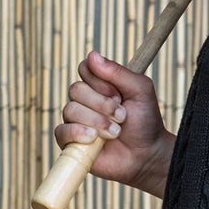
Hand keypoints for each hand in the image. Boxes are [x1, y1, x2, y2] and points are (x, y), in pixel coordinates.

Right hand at [55, 49, 168, 189]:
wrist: (147, 154)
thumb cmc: (145, 121)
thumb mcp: (140, 90)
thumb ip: (118, 72)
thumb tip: (92, 54)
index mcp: (99, 85)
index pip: (84, 68)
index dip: (101, 81)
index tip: (119, 94)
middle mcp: (85, 100)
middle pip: (76, 89)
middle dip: (102, 104)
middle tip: (122, 116)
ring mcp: (76, 120)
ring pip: (70, 110)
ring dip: (96, 121)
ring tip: (115, 132)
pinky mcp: (71, 141)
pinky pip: (61, 131)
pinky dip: (78, 133)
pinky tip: (94, 139)